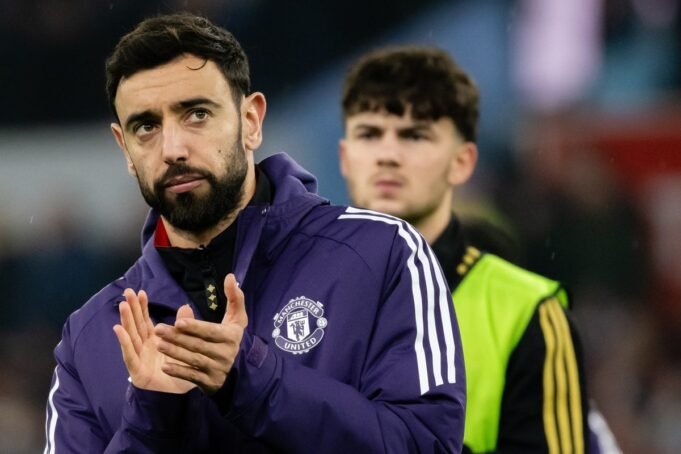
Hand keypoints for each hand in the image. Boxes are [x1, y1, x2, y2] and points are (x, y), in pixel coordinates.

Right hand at [113, 289, 195, 393]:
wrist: (180, 394)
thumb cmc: (180, 369)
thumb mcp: (185, 345)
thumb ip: (183, 327)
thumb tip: (186, 306)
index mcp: (155, 340)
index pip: (146, 320)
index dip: (142, 306)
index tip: (140, 291)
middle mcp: (144, 347)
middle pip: (136, 325)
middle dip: (132, 308)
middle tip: (127, 291)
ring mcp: (139, 358)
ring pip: (131, 336)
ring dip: (126, 320)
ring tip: (123, 305)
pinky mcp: (137, 370)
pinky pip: (129, 354)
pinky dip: (124, 341)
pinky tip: (118, 329)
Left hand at [154, 273, 247, 394]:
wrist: (237, 369)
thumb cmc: (230, 337)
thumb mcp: (236, 318)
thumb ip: (234, 297)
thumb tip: (230, 277)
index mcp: (230, 336)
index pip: (211, 331)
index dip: (195, 327)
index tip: (178, 322)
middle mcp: (225, 353)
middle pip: (198, 345)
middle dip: (177, 338)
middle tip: (158, 329)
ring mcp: (217, 369)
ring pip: (194, 360)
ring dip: (175, 352)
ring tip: (158, 344)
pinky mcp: (209, 382)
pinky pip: (192, 376)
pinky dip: (179, 371)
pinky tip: (165, 366)